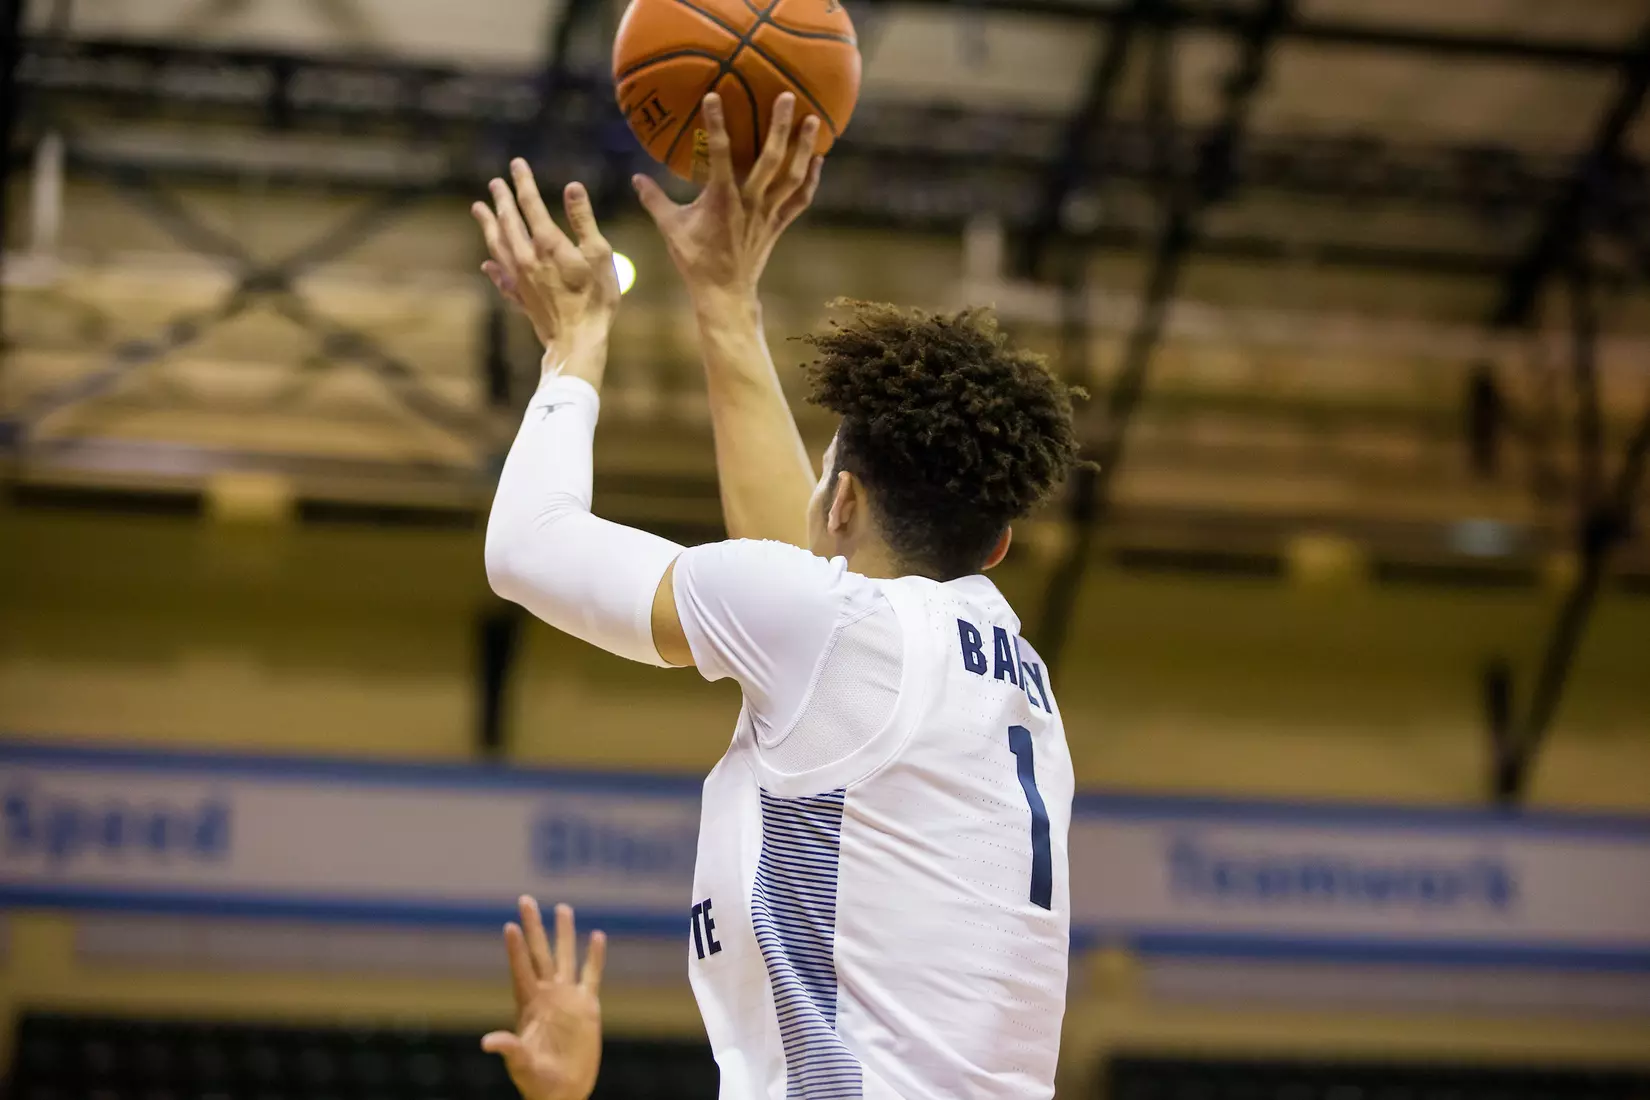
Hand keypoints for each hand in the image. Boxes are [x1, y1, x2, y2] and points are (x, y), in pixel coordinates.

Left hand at [473, 160, 619, 354]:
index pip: (531, 204)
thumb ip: (583, 219)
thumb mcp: (599, 254)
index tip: (516, 164)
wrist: (577, 340)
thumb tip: (572, 187)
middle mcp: (527, 257)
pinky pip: (501, 278)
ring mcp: (520, 278)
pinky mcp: (520, 298)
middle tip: (495, 183)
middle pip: (508, 221)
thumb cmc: (595, 298)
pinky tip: (487, 263)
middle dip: (502, 200)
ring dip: (488, 225)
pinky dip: (493, 267)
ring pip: (497, 245)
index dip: (523, 182)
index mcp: (547, 243)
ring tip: (478, 210)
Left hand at [482, 897, 606, 1099]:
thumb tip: (486, 1043)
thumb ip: (509, 1049)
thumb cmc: (536, 1081)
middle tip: (525, 899)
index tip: (510, 925)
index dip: (516, 950)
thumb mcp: (521, 1064)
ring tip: (562, 907)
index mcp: (529, 1006)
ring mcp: (567, 998)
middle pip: (540, 954)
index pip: (522, 970)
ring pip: (566, 957)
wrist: (562, 1091)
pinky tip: (597, 936)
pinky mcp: (587, 1006)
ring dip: (564, 933)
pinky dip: (595, 957)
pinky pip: (592, 975)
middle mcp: (547, 995)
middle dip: (534, 927)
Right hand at [633, 92, 822, 304]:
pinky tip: (818, 160)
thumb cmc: (696, 261)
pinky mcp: (778, 224)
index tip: (714, 95)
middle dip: (780, 127)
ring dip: (804, 148)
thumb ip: (654, 201)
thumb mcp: (671, 229)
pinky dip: (811, 180)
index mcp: (722, 199)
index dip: (717, 123)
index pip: (719, 153)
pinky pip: (800, 199)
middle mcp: (750, 202)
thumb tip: (636, 178)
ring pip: (792, 176)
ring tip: (814, 121)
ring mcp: (768, 213)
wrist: (725, 293)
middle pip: (770, 159)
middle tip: (788, 97)